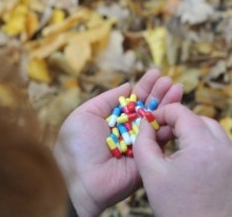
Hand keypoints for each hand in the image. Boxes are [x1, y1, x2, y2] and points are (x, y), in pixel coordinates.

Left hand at [53, 69, 182, 215]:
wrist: (80, 178)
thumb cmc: (76, 145)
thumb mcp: (84, 115)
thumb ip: (106, 100)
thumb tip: (126, 85)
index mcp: (111, 120)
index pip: (131, 100)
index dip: (143, 87)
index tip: (155, 73)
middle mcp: (126, 131)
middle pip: (146, 108)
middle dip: (158, 93)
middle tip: (168, 79)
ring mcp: (138, 143)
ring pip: (156, 121)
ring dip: (168, 104)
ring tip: (175, 87)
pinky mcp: (148, 156)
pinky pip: (160, 139)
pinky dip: (169, 124)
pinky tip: (175, 108)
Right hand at [134, 103, 231, 216]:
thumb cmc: (178, 208)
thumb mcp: (151, 174)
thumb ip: (143, 143)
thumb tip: (145, 124)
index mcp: (203, 146)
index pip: (180, 112)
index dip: (160, 113)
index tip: (148, 124)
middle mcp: (225, 148)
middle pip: (198, 120)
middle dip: (176, 123)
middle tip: (159, 137)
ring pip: (210, 131)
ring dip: (190, 133)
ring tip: (172, 149)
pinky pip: (218, 146)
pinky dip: (201, 145)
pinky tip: (187, 161)